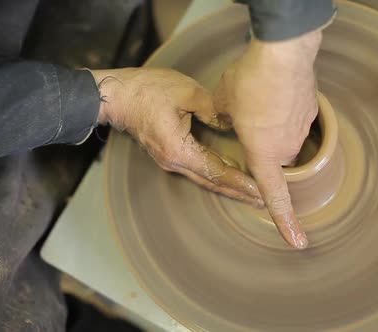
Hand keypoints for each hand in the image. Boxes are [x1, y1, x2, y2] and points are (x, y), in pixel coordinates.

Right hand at [91, 67, 262, 206]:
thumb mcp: (185, 92)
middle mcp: (174, 162)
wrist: (115, 96)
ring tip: (250, 194)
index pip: (216, 172)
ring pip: (204, 178)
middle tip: (262, 201)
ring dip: (227, 186)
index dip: (240, 182)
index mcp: (179, 150)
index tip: (259, 191)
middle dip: (238, 192)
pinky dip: (215, 175)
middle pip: (212, 182)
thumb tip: (232, 123)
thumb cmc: (146, 91)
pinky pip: (196, 169)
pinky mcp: (168, 154)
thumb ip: (212, 109)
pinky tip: (228, 175)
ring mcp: (169, 160)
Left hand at [214, 30, 321, 248]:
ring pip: (283, 135)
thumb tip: (222, 119)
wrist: (284, 52)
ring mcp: (302, 129)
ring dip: (269, 123)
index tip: (297, 241)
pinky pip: (293, 118)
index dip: (285, 221)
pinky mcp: (311, 111)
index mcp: (264, 153)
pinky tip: (271, 90)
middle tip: (245, 115)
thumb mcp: (222, 102)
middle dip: (259, 143)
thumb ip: (221, 117)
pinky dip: (281, 109)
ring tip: (257, 97)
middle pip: (272, 156)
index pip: (275, 195)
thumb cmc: (250, 81)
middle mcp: (287, 147)